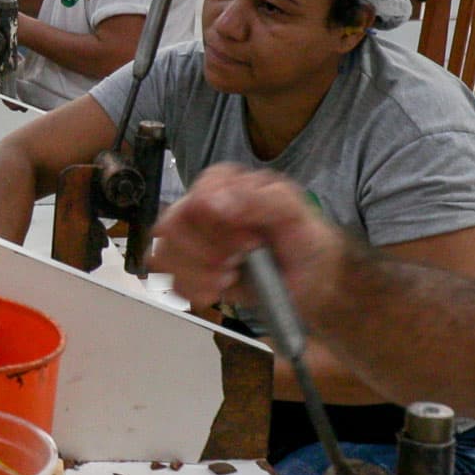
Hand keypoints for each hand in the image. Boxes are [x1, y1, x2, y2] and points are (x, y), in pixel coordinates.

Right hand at [148, 164, 351, 312]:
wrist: (309, 275)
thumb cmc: (302, 236)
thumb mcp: (292, 210)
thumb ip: (257, 198)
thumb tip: (213, 203)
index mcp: (222, 184)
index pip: (192, 198)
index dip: (215, 226)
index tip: (247, 242)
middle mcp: (200, 209)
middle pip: (171, 227)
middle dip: (206, 253)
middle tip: (239, 260)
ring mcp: (191, 240)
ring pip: (165, 256)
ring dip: (199, 274)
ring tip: (230, 276)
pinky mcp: (190, 269)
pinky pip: (172, 282)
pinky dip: (196, 290)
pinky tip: (220, 289)